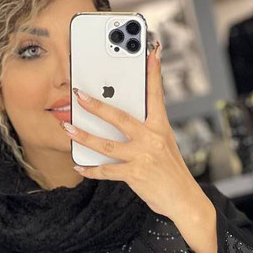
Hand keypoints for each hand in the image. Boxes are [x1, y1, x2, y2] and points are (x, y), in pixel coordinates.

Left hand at [65, 41, 201, 220]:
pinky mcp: (135, 175)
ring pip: (107, 144)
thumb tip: (123, 124)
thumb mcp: (165, 146)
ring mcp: (142, 157)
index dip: (153, 73)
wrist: (184, 200)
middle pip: (120, 117)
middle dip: (97, 105)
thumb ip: (146, 132)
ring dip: (84, 136)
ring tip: (68, 129)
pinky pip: (107, 170)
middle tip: (79, 95)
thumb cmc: (171, 173)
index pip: (156, 95)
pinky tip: (80, 165)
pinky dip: (91, 169)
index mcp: (160, 127)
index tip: (152, 52)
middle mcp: (151, 139)